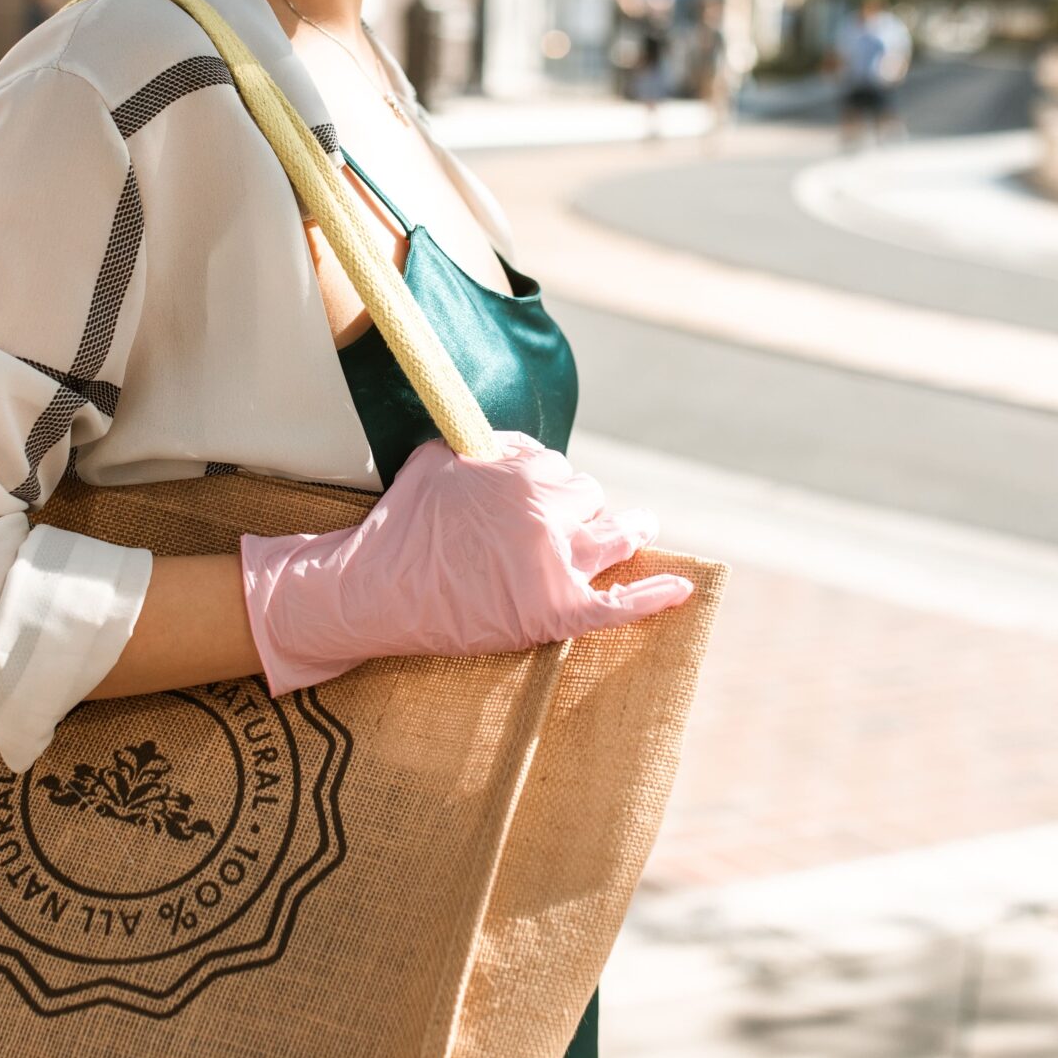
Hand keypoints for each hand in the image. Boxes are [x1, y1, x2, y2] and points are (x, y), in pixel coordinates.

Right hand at [238, 432, 690, 693]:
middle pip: (593, 502)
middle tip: (575, 522)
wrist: (375, 589)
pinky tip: (682, 589)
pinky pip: (618, 606)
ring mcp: (553, 563)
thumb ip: (492, 446)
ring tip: (637, 529)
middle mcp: (546, 512)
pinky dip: (654, 598)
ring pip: (614, 539)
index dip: (551, 486)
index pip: (564, 471)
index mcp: (523, 472)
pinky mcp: (552, 611)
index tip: (538, 501)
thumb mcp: (439, 456)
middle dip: (583, 510)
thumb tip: (527, 448)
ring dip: (628, 531)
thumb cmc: (401, 521)